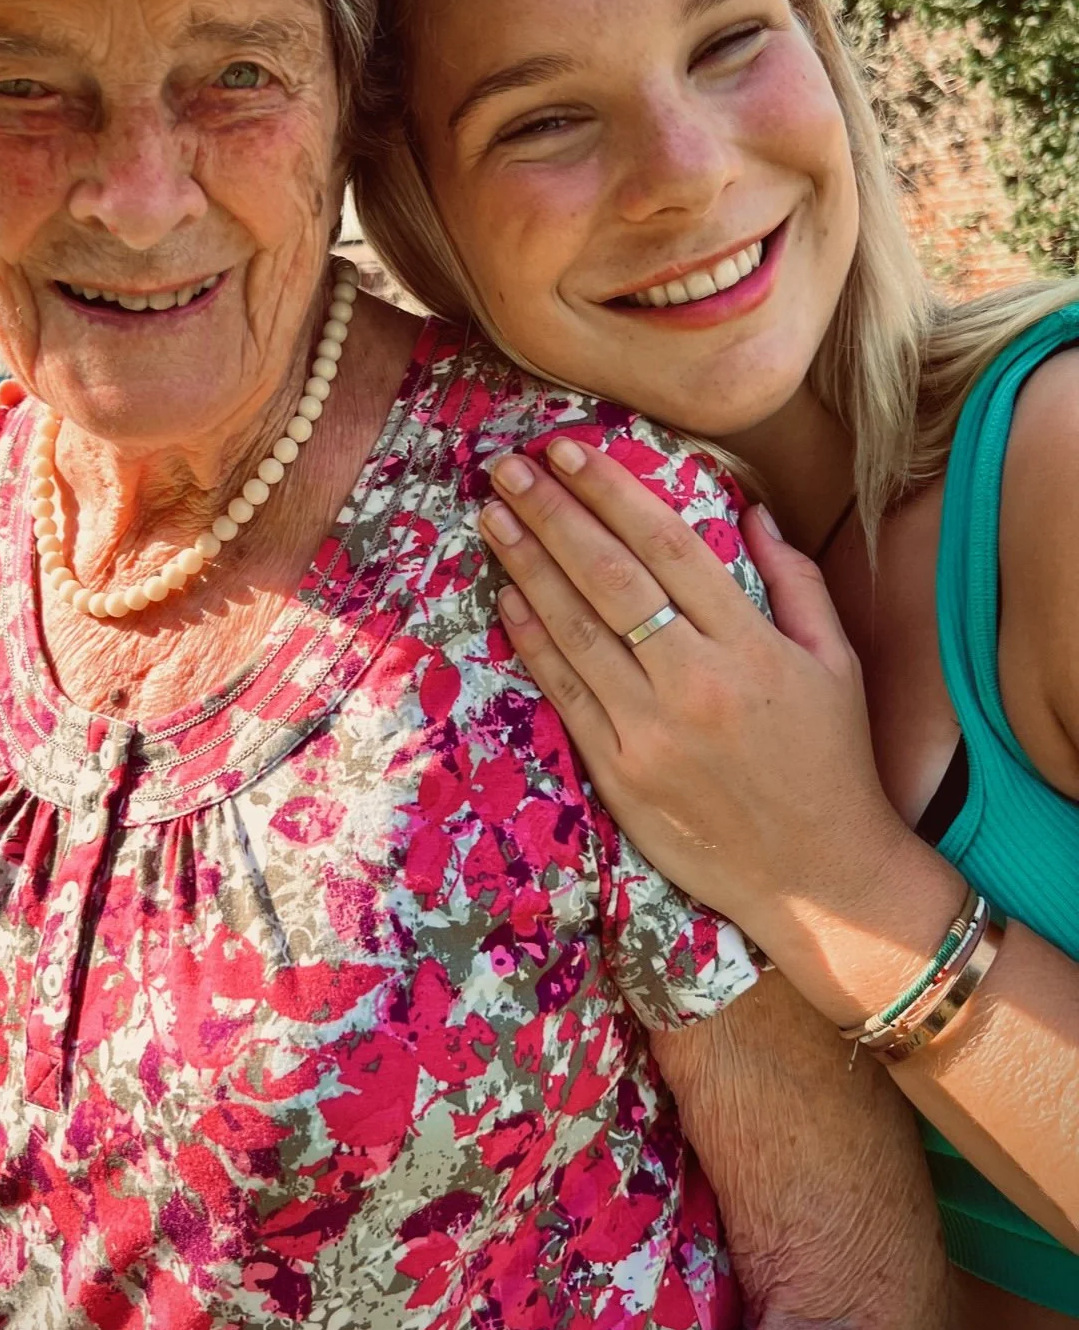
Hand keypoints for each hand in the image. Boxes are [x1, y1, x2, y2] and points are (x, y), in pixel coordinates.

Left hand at [480, 439, 910, 961]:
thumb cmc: (831, 762)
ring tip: (494, 516)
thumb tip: (752, 509)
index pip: (667, 547)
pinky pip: (563, 693)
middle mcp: (693, 684)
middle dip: (552, 514)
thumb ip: (795, 581)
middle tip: (510, 468)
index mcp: (750, 647)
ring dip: (526, 566)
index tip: (570, 450)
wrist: (819, 879)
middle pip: (607, 579)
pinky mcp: (617, 774)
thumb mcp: (836, 665)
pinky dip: (531, 641)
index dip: (612, 491)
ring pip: (573, 631)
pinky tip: (506, 596)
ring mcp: (648, 732)